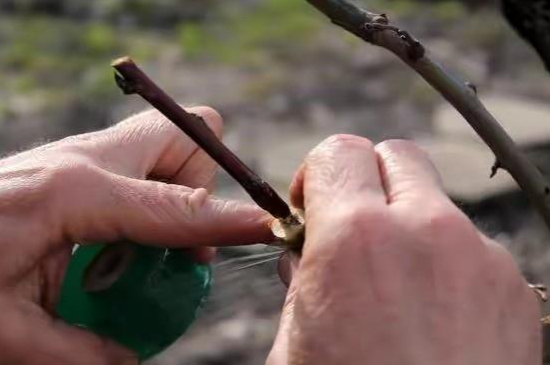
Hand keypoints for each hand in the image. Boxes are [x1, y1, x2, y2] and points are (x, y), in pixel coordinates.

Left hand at [0, 107, 271, 364]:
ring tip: (145, 250)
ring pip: (164, 146)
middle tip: (176, 245)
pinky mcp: (73, 165)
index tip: (269, 224)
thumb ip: (80, 353)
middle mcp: (83, 160)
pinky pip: (137, 168)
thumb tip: (128, 360)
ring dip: (174, 193)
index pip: (178, 206)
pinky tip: (115, 242)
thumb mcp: (5, 335)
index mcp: (72, 193)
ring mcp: (78, 156)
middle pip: (183, 137)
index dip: (230, 219)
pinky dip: (147, 200)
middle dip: (198, 185)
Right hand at [268, 135, 540, 364]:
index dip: (315, 175)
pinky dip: (444, 263)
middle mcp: (427, 233)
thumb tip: (305, 253)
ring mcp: (480, 259)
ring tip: (394, 286)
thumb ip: (299, 280)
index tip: (310, 207)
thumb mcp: (294, 346)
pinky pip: (469, 247)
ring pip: (434, 202)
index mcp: (356, 241)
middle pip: (395, 156)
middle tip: (350, 229)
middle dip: (365, 182)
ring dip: (408, 225)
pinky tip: (432, 317)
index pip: (337, 152)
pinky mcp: (514, 289)